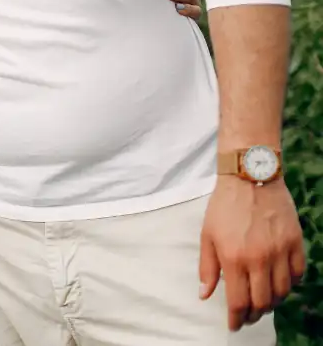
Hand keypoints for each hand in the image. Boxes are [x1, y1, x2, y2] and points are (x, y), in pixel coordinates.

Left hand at [199, 175, 305, 330]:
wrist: (250, 178)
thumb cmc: (223, 206)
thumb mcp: (207, 235)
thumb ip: (208, 267)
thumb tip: (205, 294)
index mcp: (233, 257)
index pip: (239, 301)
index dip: (237, 318)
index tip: (234, 325)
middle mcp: (259, 258)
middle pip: (262, 301)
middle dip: (254, 315)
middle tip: (248, 316)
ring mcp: (280, 251)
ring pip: (282, 291)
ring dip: (272, 302)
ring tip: (263, 302)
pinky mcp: (295, 243)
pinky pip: (298, 274)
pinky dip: (290, 284)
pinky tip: (280, 283)